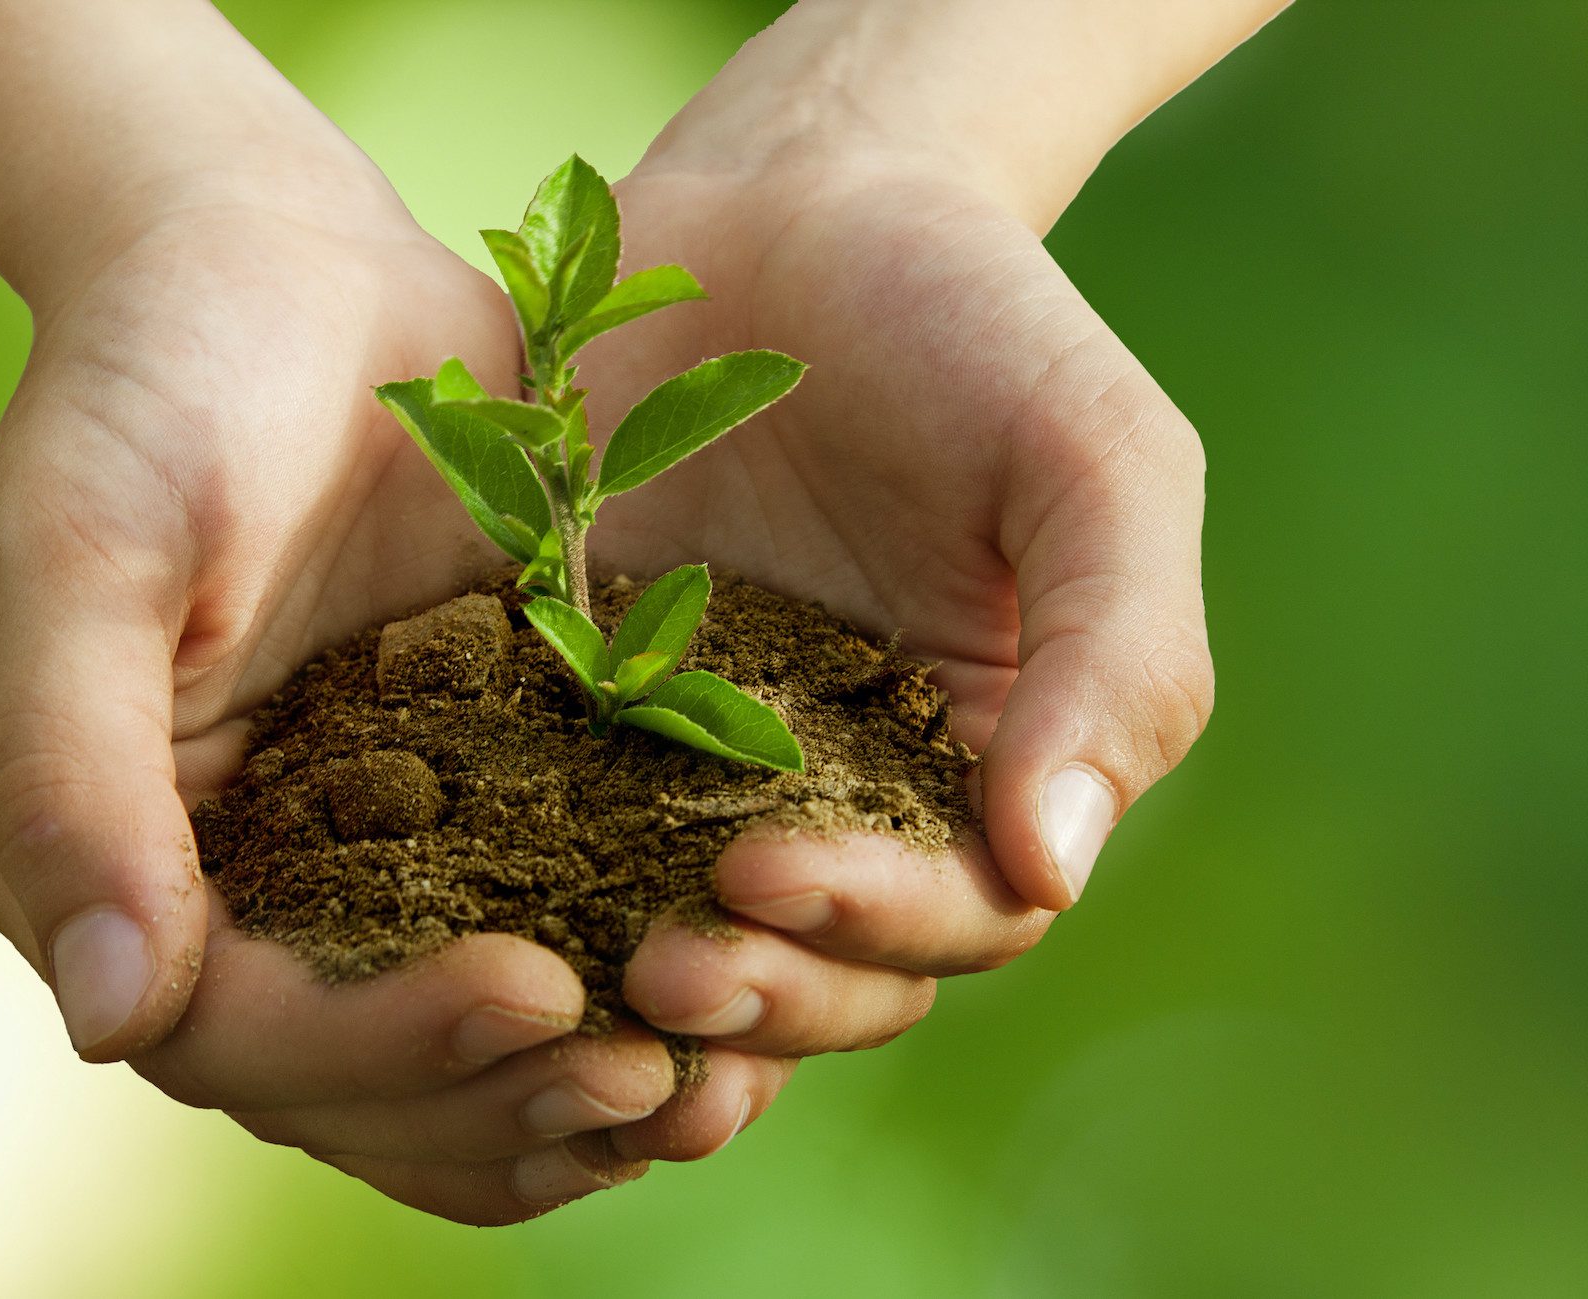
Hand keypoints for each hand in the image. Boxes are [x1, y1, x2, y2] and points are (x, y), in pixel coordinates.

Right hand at [0, 192, 769, 1223]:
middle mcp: (229, 894)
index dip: (379, 1048)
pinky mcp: (467, 809)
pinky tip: (726, 1011)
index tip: (534, 991)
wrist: (279, 270)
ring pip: (452, 1066)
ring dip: (566, 1105)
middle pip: (357, 1089)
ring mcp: (355, 861)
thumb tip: (111, 1022)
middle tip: (648, 1076)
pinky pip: (537, 950)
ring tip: (705, 1082)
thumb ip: (69, 773)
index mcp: (113, 857)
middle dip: (500, 1102)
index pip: (236, 1034)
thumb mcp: (82, 552)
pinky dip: (618, 1007)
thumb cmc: (155, 385)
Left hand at [586, 151, 1213, 1086]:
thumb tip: (1051, 868)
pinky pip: (558, 839)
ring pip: (699, 936)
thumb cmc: (970, 324)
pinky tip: (474, 924)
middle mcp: (851, 795)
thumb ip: (1115, 656)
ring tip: (582, 975)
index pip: (960, 912)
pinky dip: (532, 907)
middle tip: (661, 973)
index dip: (874, 922)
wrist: (790, 207)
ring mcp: (706, 768)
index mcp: (985, 762)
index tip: (766, 868)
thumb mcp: (1091, 462)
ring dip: (652, 989)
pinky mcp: (582, 716)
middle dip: (756, 988)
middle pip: (826, 966)